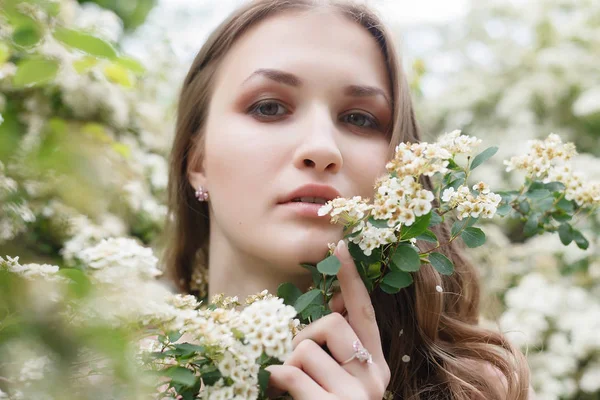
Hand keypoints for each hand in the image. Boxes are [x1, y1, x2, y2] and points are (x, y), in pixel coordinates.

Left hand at [266, 240, 390, 398]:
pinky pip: (292, 374)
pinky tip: (278, 391)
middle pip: (330, 325)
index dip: (351, 279)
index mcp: (376, 363)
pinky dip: (277, 380)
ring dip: (288, 365)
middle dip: (304, 337)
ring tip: (290, 386)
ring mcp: (358, 396)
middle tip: (295, 363)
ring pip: (306, 349)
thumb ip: (336, 345)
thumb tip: (331, 304)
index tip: (340, 244)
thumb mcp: (338, 376)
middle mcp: (375, 376)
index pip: (365, 312)